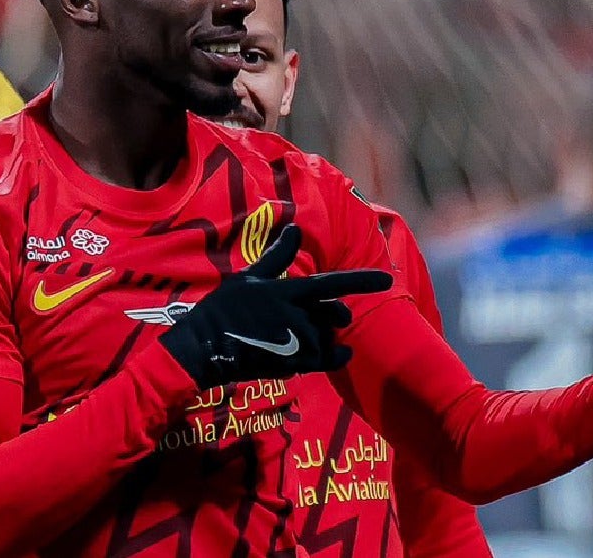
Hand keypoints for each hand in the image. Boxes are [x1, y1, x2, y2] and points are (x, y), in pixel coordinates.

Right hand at [160, 224, 392, 388]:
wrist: (204, 348)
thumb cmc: (223, 309)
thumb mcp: (249, 278)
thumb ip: (278, 256)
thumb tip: (295, 229)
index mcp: (288, 291)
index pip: (333, 284)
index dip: (362, 281)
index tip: (387, 279)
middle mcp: (297, 316)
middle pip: (333, 313)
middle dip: (336, 313)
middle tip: (330, 315)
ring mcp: (295, 341)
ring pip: (327, 335)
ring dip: (325, 333)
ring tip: (305, 333)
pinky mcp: (292, 363)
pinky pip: (327, 359)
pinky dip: (337, 356)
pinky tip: (341, 353)